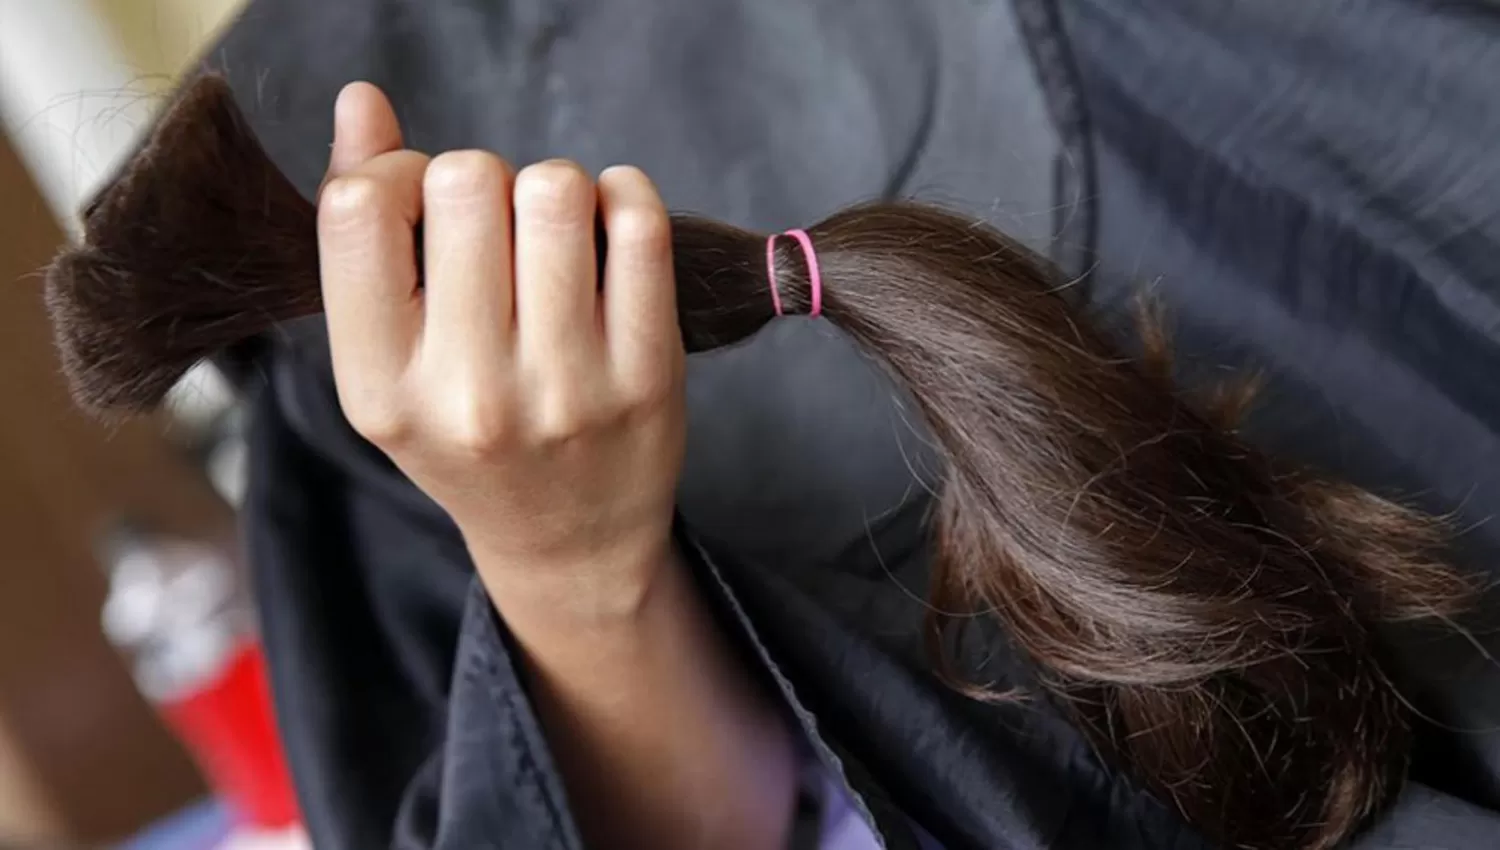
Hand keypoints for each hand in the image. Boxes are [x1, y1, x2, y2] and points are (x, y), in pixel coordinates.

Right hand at [315, 83, 685, 614]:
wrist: (568, 541)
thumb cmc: (467, 434)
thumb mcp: (389, 359)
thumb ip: (362, 230)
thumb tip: (362, 101)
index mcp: (380, 387)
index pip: (359, 208)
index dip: (391, 173)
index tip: (418, 206)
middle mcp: (469, 393)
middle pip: (464, 180)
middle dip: (479, 180)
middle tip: (497, 233)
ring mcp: (565, 387)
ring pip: (554, 188)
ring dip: (552, 187)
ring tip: (552, 233)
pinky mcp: (648, 375)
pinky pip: (637, 222)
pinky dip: (623, 195)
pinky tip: (609, 224)